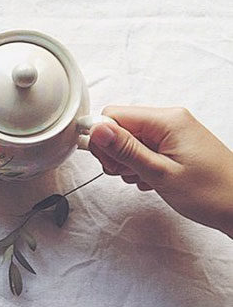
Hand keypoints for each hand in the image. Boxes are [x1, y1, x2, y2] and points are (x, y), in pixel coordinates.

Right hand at [89, 106, 232, 236]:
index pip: (114, 115)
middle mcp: (168, 121)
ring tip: (144, 179)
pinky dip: (138, 168)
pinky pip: (141, 152)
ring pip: (127, 143)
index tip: (107, 161)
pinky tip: (151, 180)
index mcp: (166, 121)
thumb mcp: (160, 173)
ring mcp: (170, 135)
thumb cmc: (209, 192)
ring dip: (126, 164)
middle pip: (119, 128)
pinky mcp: (171, 147)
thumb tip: (97, 129)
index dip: (103, 138)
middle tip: (128, 173)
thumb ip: (126, 150)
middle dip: (113, 153)